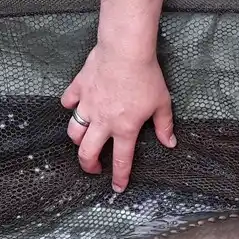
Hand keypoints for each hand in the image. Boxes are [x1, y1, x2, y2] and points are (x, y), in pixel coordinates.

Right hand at [60, 43, 176, 191]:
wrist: (125, 50)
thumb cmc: (145, 76)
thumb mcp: (162, 103)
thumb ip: (164, 126)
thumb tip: (170, 143)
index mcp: (125, 128)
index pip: (121, 161)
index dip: (119, 177)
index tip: (117, 187)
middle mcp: (103, 122)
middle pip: (88, 152)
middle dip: (89, 165)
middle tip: (94, 168)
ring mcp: (88, 105)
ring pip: (73, 131)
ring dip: (77, 140)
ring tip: (83, 141)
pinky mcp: (78, 88)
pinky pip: (68, 102)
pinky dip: (69, 106)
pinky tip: (75, 106)